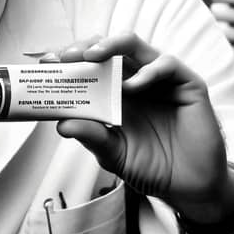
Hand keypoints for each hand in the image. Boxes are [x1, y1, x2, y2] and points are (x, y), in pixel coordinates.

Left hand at [44, 33, 232, 219]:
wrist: (189, 187)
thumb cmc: (152, 167)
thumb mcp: (114, 154)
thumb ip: (92, 137)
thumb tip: (62, 124)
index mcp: (116, 93)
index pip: (90, 65)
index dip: (68, 60)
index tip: (45, 63)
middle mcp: (137, 80)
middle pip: (110, 48)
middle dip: (84, 47)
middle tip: (65, 57)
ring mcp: (162, 80)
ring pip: (137, 46)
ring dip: (112, 46)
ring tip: (92, 56)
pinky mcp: (188, 85)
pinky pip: (167, 65)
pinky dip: (148, 70)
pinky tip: (132, 86)